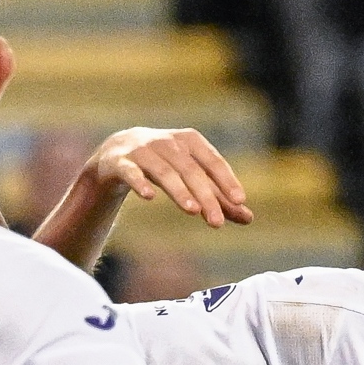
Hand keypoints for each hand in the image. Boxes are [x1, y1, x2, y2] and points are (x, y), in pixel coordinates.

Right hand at [77, 128, 250, 230]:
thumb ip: (216, 197)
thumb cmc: (162, 166)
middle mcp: (167, 142)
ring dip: (180, 190)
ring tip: (193, 210)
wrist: (114, 155)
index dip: (226, 180)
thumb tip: (249, 217)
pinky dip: (140, 183)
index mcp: (189, 141)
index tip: (239, 201)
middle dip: (206, 195)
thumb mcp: (190, 178)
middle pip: (190, 170)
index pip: (212, 161)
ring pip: (164, 171)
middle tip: (216, 222)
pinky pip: (131, 172)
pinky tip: (150, 196)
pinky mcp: (119, 162)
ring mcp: (142, 150)